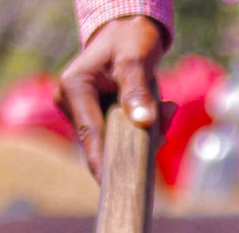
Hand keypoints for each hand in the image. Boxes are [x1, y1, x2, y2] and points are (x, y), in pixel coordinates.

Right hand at [56, 15, 170, 178]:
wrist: (129, 34)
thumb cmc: (131, 41)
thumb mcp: (136, 60)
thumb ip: (138, 90)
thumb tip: (143, 121)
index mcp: (74, 88)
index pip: (91, 136)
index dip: (104, 166)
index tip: (114, 192)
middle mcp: (72, 103)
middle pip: (108, 144)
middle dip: (141, 140)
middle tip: (167, 118)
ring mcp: (84, 114)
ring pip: (121, 143)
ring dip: (150, 132)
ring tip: (167, 107)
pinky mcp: (98, 121)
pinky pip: (126, 139)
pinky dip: (148, 131)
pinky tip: (162, 112)